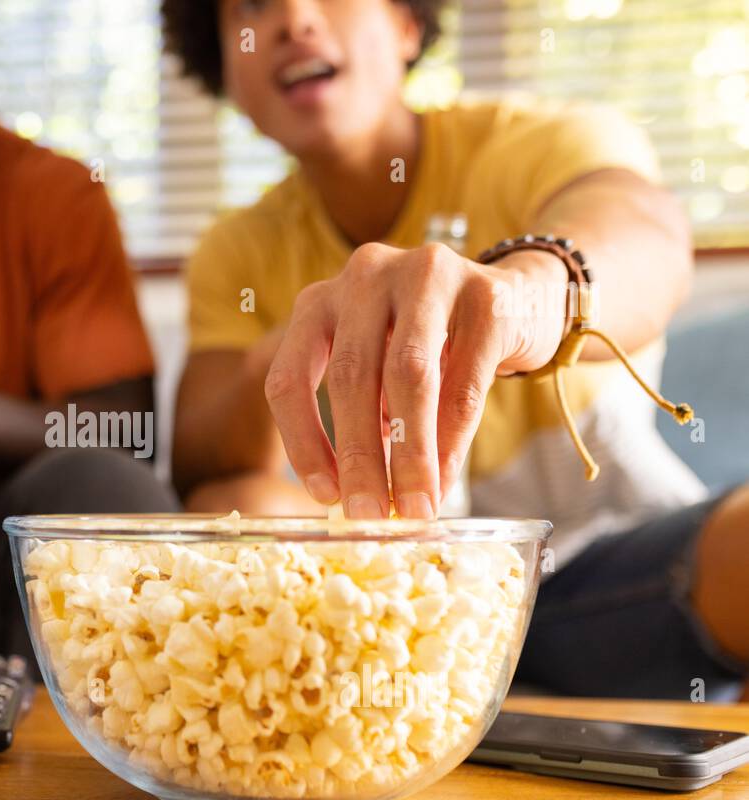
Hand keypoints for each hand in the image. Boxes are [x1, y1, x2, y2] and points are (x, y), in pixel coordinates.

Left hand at [264, 242, 564, 518]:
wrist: (518, 300)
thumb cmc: (431, 348)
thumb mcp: (378, 372)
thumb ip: (362, 417)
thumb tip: (353, 498)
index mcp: (319, 301)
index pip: (290, 377)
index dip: (302, 441)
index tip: (324, 495)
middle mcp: (365, 276)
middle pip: (351, 377)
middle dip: (360, 456)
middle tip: (368, 514)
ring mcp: (427, 275)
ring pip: (408, 375)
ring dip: (410, 452)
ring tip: (413, 506)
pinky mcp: (486, 294)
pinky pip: (465, 380)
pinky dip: (453, 439)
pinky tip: (446, 479)